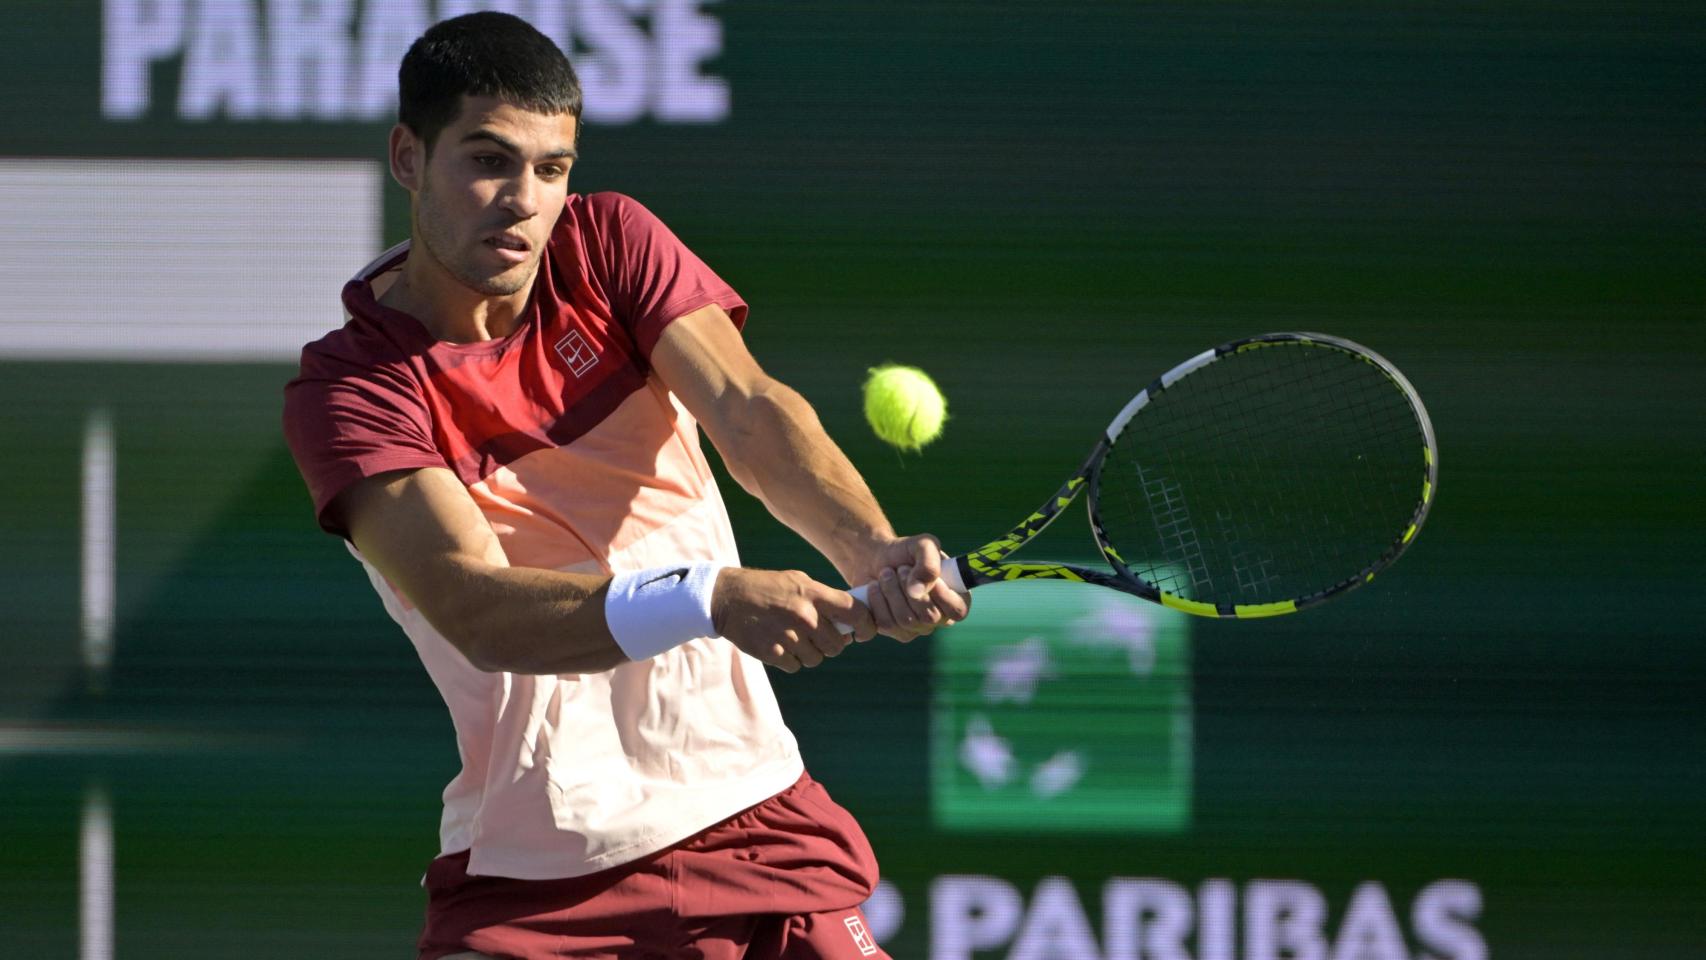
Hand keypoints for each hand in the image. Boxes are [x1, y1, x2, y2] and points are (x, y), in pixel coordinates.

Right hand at [711, 568, 875, 672]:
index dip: (866, 626)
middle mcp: (804, 617)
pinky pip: (796, 666)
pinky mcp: (773, 653)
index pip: (856, 614)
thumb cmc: (768, 587)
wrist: (727, 598)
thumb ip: (825, 599)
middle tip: (818, 635)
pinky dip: (791, 660)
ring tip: (795, 637)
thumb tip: (850, 621)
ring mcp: (788, 637)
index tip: (863, 633)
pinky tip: (780, 644)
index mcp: (814, 595)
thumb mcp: (799, 581)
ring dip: (810, 652)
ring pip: (816, 659)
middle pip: (837, 645)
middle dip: (832, 643)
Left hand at [861, 535, 970, 642]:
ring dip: (892, 591)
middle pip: (929, 617)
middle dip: (909, 588)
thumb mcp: (923, 545)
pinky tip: (875, 587)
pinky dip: (877, 600)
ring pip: (906, 620)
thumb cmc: (906, 552)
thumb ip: (929, 563)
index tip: (930, 578)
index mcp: (955, 597)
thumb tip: (917, 592)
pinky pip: (886, 624)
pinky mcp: (895, 631)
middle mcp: (939, 617)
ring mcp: (917, 628)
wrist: (875, 559)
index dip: (943, 596)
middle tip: (901, 568)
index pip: (958, 611)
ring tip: (886, 574)